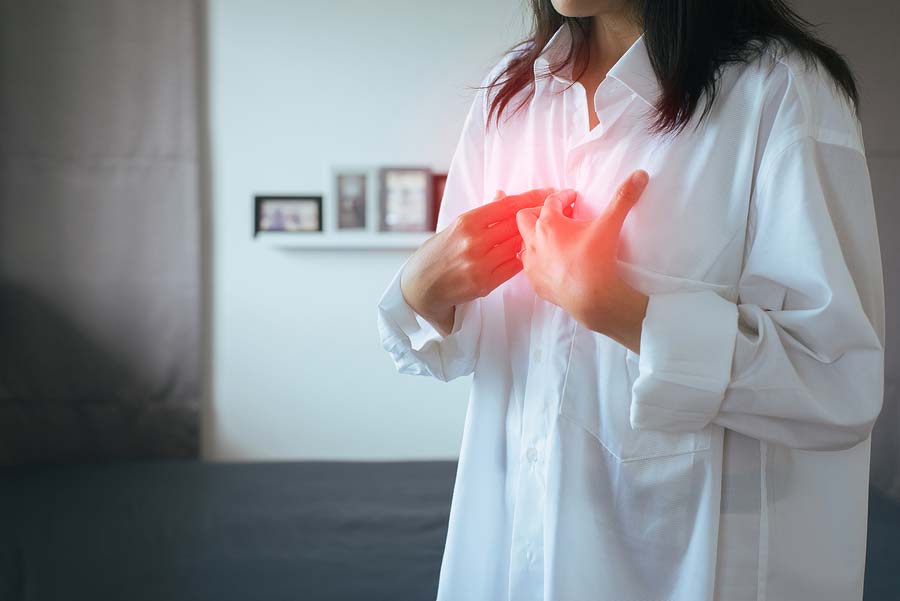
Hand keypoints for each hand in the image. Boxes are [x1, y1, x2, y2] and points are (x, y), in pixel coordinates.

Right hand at [401, 187, 566, 335]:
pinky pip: (515, 267)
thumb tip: (503, 196)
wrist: (420, 287)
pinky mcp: (486, 283)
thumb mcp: (454, 227)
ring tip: (555, 229)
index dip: (533, 197)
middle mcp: (475, 241)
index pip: (508, 205)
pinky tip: (536, 251)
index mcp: (467, 221)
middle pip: (518, 224)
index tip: (550, 192)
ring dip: (538, 237)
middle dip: (542, 214)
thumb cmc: (437, 253)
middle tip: (561, 208)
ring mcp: (481, 264)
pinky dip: (526, 257)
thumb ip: (482, 214)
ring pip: (520, 245)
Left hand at [515, 170, 650, 352]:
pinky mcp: (535, 283)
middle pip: (525, 218)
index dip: (564, 196)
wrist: (593, 299)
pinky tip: (553, 262)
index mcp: (548, 224)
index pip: (551, 201)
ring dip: (535, 237)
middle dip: (539, 212)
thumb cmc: (598, 260)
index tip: (573, 197)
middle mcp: (534, 242)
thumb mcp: (610, 225)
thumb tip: (639, 175)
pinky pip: (530, 267)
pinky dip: (538, 260)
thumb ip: (623, 198)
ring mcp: (532, 264)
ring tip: (554, 239)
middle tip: (559, 215)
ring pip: (523, 243)